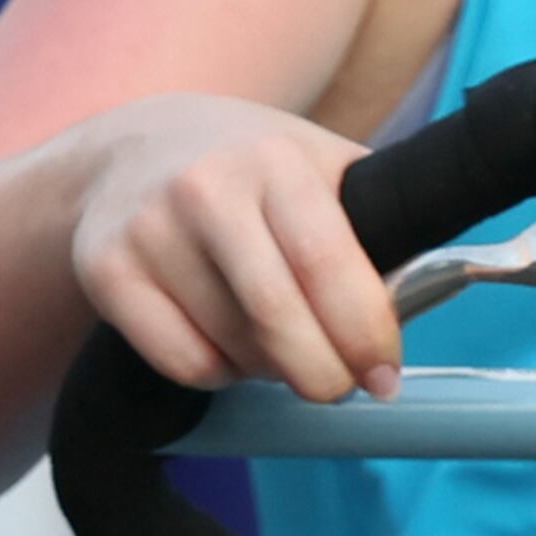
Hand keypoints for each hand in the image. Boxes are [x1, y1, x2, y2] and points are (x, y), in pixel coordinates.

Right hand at [66, 94, 404, 404]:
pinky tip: (221, 338)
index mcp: (277, 161)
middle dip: (322, 374)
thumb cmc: (253, 171)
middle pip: (278, 320)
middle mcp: (206, 188)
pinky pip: (183, 362)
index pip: (329, 266)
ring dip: (268, 368)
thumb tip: (428, 298)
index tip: (384, 376)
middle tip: (337, 386)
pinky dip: (216, 373)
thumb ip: (378, 225)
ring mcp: (149, 228)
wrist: (130, 149)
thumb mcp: (322, 168)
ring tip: (273, 337)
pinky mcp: (106, 269)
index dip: (364, 335)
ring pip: (233, 349)